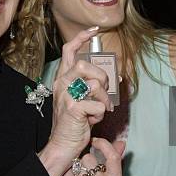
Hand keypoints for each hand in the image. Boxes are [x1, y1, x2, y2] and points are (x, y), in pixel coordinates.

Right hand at [38, 27, 112, 175]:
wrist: (62, 145)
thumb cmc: (74, 122)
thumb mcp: (82, 99)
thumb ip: (92, 87)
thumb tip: (113, 79)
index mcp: (63, 79)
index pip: (69, 51)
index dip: (81, 38)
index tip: (94, 30)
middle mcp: (61, 84)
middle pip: (84, 64)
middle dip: (100, 77)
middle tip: (103, 91)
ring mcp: (65, 96)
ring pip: (94, 84)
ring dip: (103, 98)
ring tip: (100, 110)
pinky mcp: (72, 109)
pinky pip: (97, 104)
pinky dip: (100, 113)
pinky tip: (93, 119)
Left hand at [61, 137, 124, 175]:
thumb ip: (115, 162)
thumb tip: (121, 143)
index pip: (113, 157)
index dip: (104, 144)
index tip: (96, 141)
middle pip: (91, 158)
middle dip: (87, 162)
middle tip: (87, 174)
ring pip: (80, 162)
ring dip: (78, 168)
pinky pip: (70, 169)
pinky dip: (68, 174)